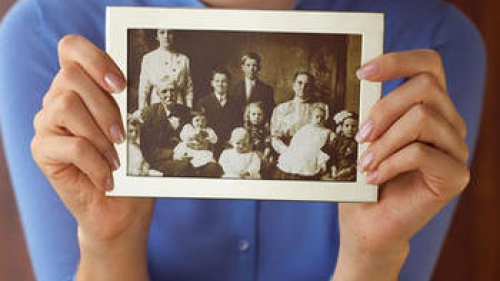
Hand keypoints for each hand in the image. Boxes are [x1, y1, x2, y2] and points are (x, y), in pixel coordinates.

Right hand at [30, 35, 153, 279]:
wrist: (120, 207)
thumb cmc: (131, 164)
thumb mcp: (134, 127)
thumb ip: (124, 101)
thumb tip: (130, 84)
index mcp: (81, 85)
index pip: (72, 48)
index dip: (95, 59)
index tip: (121, 85)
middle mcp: (58, 98)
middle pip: (70, 76)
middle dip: (105, 106)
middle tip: (123, 136)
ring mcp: (47, 123)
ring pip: (67, 106)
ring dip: (100, 135)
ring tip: (116, 160)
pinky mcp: (42, 150)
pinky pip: (70, 145)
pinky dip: (95, 163)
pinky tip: (107, 178)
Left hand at [333, 50, 468, 280]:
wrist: (368, 224)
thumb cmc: (363, 179)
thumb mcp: (364, 137)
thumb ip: (372, 109)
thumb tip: (363, 79)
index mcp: (429, 107)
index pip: (429, 64)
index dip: (398, 60)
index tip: (362, 72)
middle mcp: (448, 123)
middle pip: (426, 87)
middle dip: (384, 108)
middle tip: (360, 135)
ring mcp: (455, 149)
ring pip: (423, 118)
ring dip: (384, 141)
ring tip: (365, 163)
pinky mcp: (455, 176)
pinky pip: (422, 153)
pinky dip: (390, 163)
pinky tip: (374, 178)